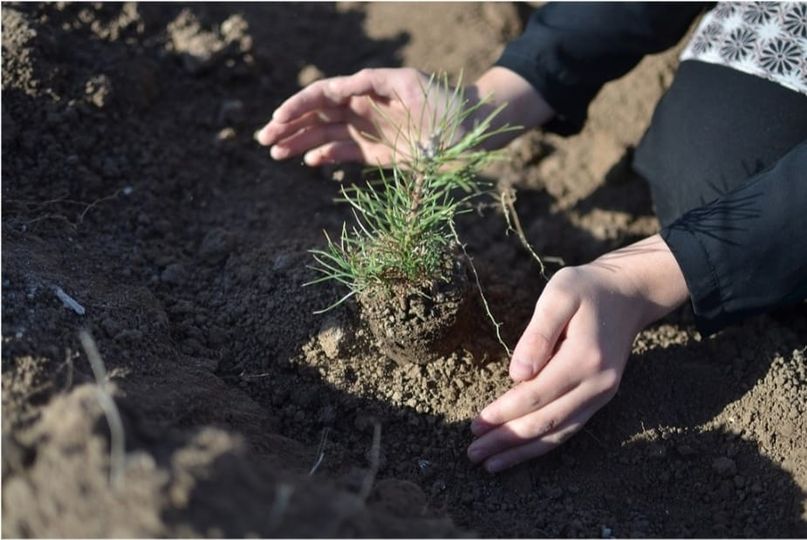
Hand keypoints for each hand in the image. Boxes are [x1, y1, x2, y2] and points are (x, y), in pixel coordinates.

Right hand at [256, 68, 455, 166]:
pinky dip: (326, 156)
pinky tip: (310, 161)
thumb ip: (373, 83)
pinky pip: (344, 153)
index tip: (280, 117)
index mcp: (367, 90)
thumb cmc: (445, 104)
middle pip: (317, 115)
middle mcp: (363, 109)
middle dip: (289, 125)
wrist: (471, 131)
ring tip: (275, 152)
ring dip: (299, 142)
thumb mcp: (410, 86)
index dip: (299, 105)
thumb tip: (338, 88)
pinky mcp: (377, 153)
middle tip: (265, 138)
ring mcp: (368, 131)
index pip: (324, 94)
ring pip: (325, 135)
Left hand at [468, 234, 688, 471]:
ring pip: (559, 434)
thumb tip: (516, 375)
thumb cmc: (586, 289)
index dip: (504, 413)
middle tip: (473, 453)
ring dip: (523, 451)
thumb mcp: (559, 295)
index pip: (536, 395)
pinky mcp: (600, 398)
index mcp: (585, 359)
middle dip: (507, 440)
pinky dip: (544, 444)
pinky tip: (521, 452)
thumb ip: (538, 334)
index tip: (475, 425)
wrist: (628, 294)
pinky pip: (570, 429)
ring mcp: (602, 395)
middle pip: (545, 422)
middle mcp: (598, 384)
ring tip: (491, 464)